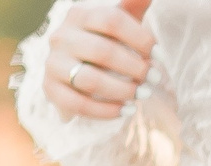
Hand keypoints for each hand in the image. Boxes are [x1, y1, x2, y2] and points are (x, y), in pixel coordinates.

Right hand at [43, 0, 152, 120]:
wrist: (76, 66)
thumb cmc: (107, 41)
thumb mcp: (120, 20)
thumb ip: (132, 5)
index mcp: (79, 15)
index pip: (111, 20)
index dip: (141, 39)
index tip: (159, 55)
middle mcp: (61, 36)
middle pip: (103, 52)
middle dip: (135, 68)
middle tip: (155, 79)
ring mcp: (53, 63)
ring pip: (90, 80)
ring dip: (123, 91)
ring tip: (143, 94)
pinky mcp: (50, 88)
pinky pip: (77, 104)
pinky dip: (106, 111)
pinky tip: (126, 110)